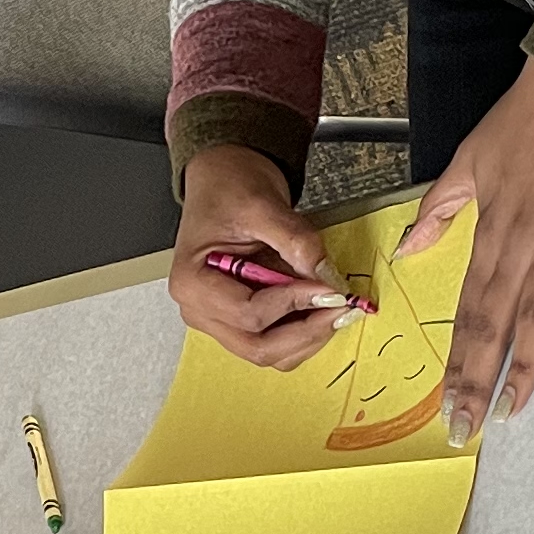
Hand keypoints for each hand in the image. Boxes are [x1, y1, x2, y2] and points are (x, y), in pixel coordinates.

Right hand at [170, 147, 360, 367]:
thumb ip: (296, 241)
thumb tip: (327, 276)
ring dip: (308, 336)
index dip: (294, 303)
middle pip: (259, 347)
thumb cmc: (228, 188)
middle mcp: (200, 311)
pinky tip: (322, 307)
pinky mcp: (239, 321)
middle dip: (306, 331)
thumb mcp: (262, 205)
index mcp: (192, 283)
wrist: (224, 180)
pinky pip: (275, 342)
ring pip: (270, 353)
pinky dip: (303, 332)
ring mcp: (219, 321)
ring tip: (334, 306)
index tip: (329, 286)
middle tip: (341, 306)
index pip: (249, 314)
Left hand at [407, 60, 533, 443]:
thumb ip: (440, 210)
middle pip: (496, 322)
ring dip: (527, 360)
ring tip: (516, 404)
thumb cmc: (528, 117)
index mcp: (491, 229)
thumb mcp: (467, 159)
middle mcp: (523, 239)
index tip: (448, 399)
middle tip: (471, 425)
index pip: (467, 310)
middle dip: (481, 380)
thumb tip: (410, 245)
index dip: (458, 359)